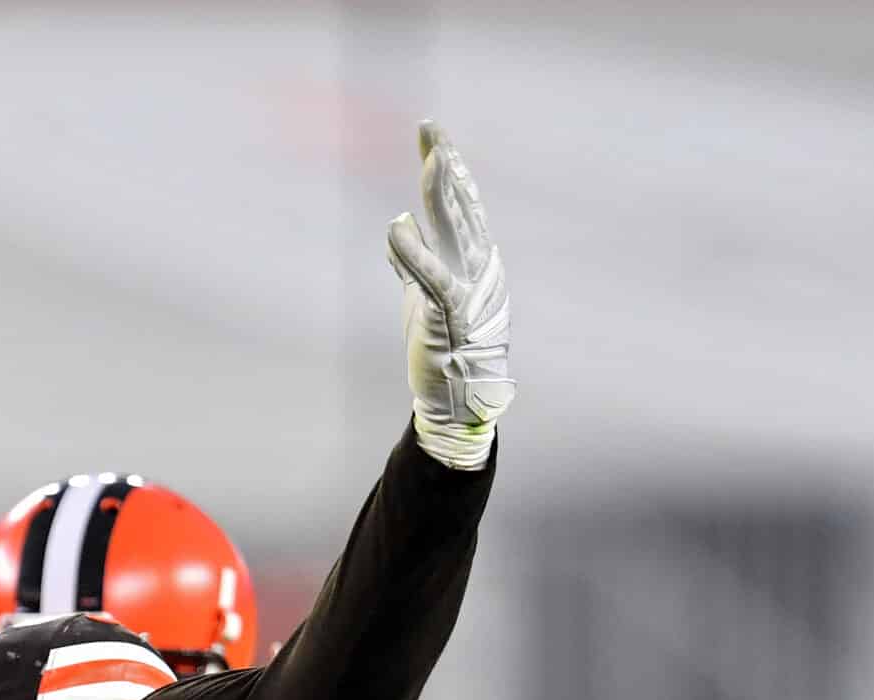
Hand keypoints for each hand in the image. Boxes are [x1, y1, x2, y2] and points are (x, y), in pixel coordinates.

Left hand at [387, 121, 512, 469]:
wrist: (457, 398)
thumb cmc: (442, 347)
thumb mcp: (423, 295)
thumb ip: (412, 262)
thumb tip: (399, 228)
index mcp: (473, 259)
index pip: (459, 203)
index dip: (446, 166)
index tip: (429, 134)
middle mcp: (477, 266)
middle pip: (460, 205)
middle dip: (445, 164)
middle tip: (430, 127)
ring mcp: (467, 288)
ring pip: (455, 231)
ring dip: (441, 194)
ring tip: (430, 159)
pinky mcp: (448, 314)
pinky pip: (432, 276)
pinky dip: (413, 252)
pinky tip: (395, 227)